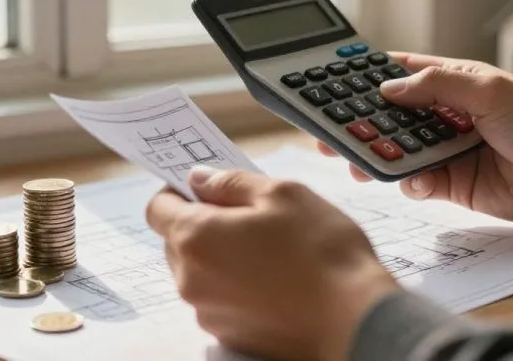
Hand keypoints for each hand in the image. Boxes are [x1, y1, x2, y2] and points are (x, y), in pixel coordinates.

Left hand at [145, 167, 400, 360]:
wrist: (354, 320)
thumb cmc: (322, 251)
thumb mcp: (282, 193)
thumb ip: (231, 182)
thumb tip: (199, 179)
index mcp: (196, 238)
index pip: (158, 208)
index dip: (178, 192)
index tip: (205, 187)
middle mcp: (191, 280)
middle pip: (176, 242)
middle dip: (203, 223)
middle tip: (250, 216)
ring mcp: (208, 313)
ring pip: (198, 272)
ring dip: (220, 256)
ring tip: (270, 250)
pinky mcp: (229, 335)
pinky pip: (219, 299)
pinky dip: (236, 286)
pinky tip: (275, 280)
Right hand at [320, 52, 512, 232]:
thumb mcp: (488, 91)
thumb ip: (436, 86)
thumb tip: (390, 88)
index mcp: (453, 83)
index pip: (402, 74)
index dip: (369, 77)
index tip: (334, 82)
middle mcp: (446, 115)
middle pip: (390, 116)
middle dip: (360, 123)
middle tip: (330, 133)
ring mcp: (447, 150)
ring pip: (397, 151)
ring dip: (377, 155)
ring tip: (359, 162)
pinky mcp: (452, 185)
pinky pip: (417, 183)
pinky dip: (410, 182)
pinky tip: (418, 181)